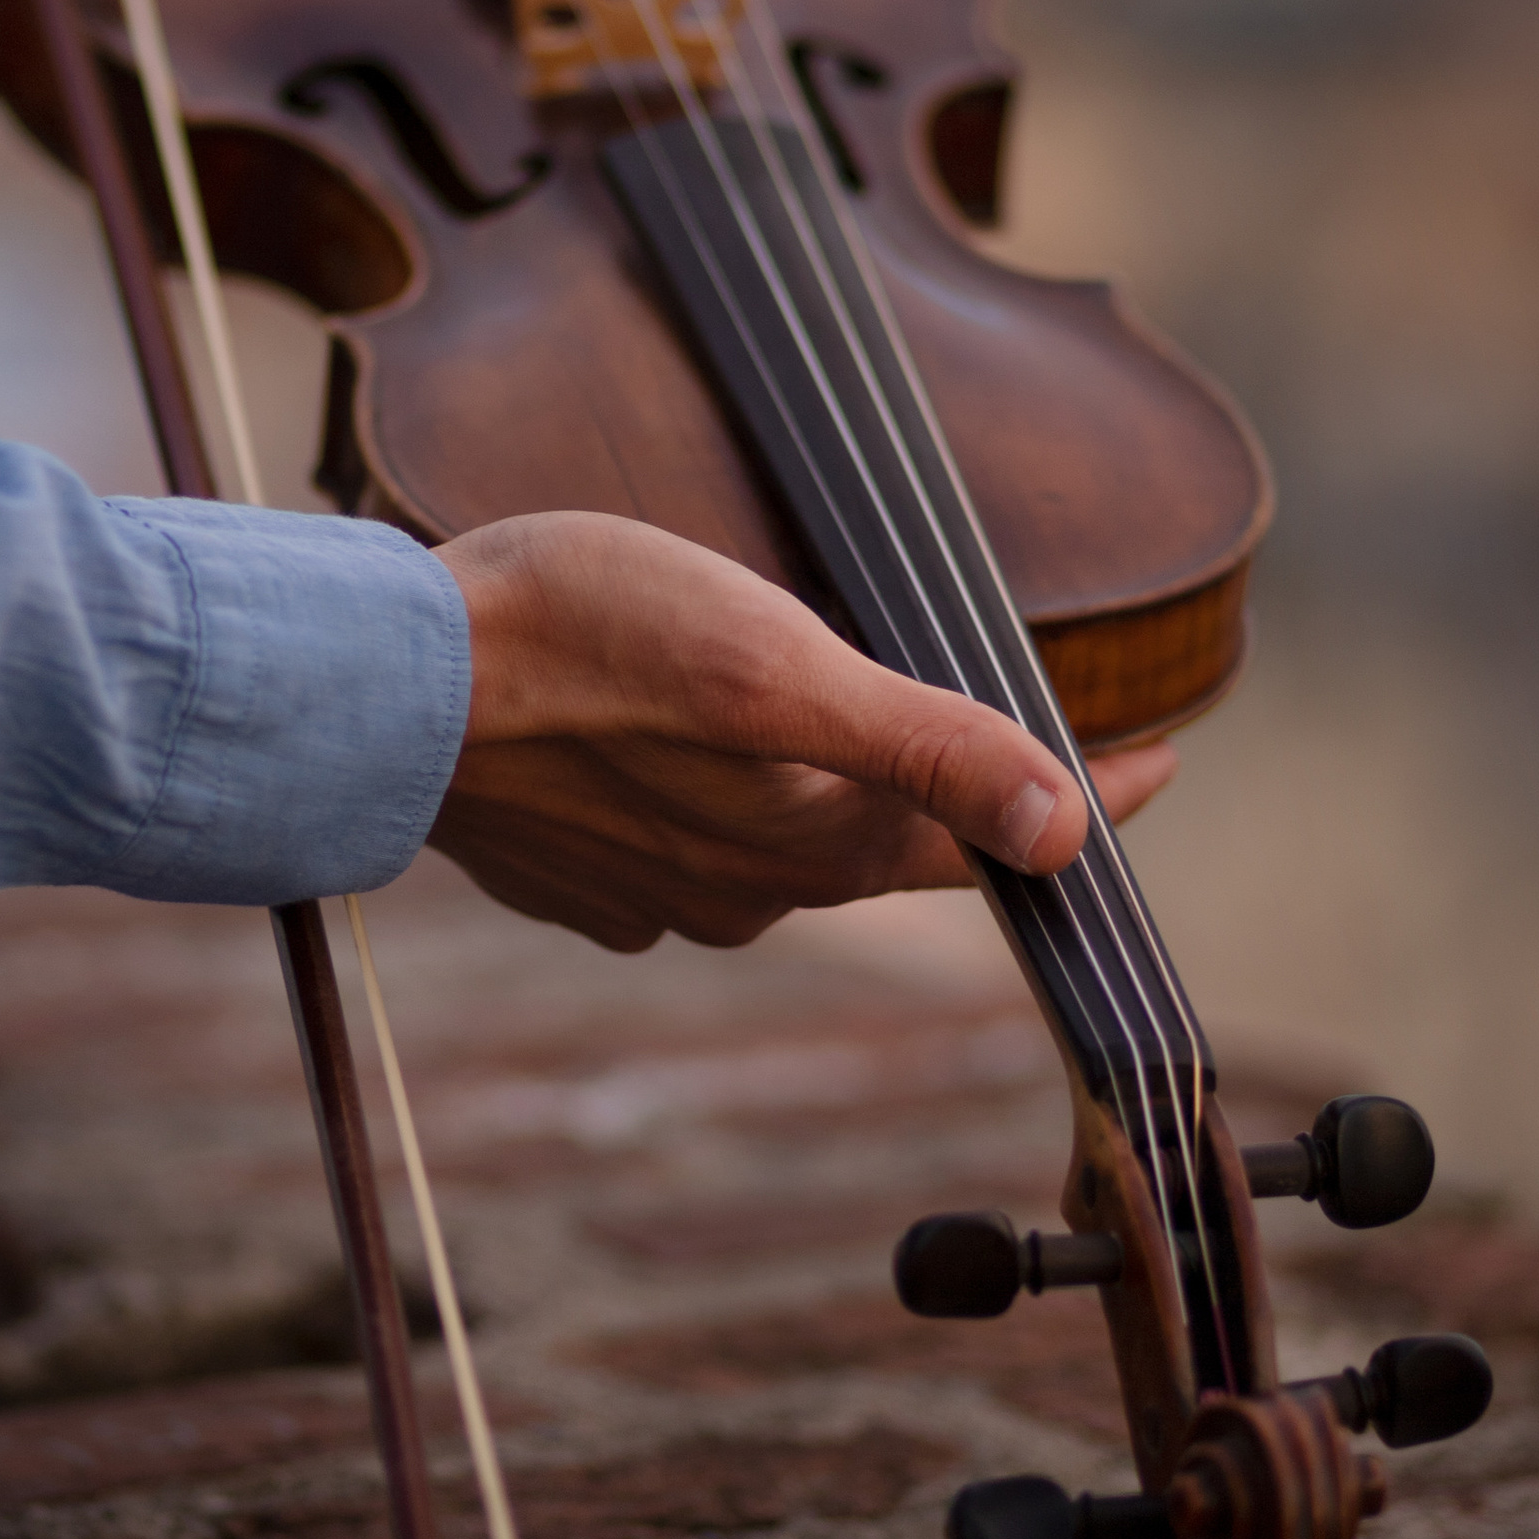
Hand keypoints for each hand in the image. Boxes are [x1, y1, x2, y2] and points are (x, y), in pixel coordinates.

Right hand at [430, 512, 1175, 951]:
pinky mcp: (565, 866)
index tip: (1166, 763)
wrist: (372, 690)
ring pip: (774, 838)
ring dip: (820, 788)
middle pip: (883, 842)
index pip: (992, 836)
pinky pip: (676, 836)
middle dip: (950, 792)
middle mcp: (741, 891)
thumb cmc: (575, 647)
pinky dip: (709, 789)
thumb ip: (925, 748)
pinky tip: (688, 742)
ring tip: (839, 720)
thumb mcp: (773, 666)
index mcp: (810, 847)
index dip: (1088, 795)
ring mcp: (648, 888)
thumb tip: (1067, 829)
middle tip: (1012, 730)